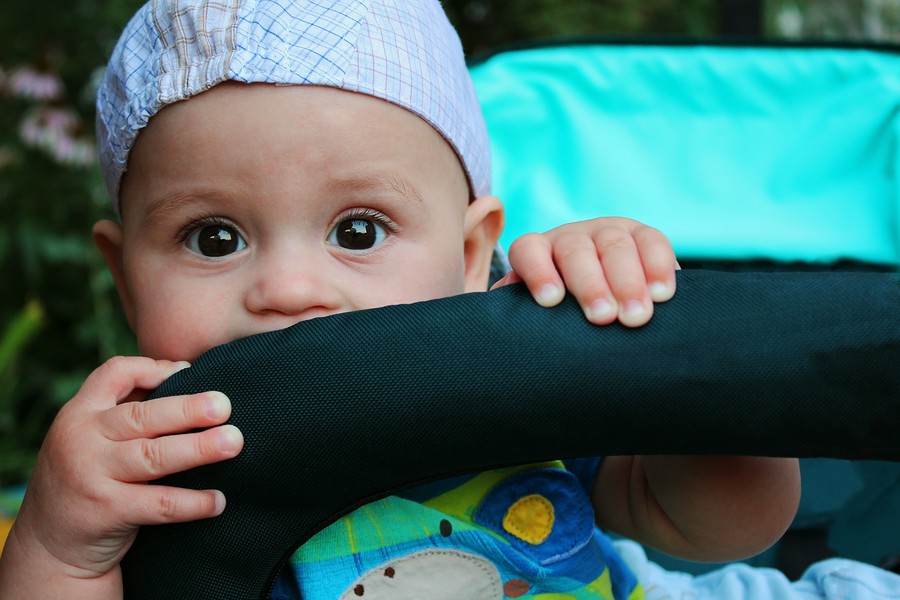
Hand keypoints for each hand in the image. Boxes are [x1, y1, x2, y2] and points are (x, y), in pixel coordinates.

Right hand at [0, 357, 241, 595]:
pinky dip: (192, 502)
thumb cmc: (89, 478)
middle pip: (142, 416)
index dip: (153, 368)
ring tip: (234, 442)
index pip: (113, 374)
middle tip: (226, 406)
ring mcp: (91, 476)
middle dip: (188, 409)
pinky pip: (158, 504)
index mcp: (79, 413)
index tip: (191, 371)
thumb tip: (187, 373)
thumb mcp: (91, 437)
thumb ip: (127, 408)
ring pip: (153, 457)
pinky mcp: (106, 512)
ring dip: (198, 449)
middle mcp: (81, 440)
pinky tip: (219, 500)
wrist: (50, 546)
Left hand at [492, 217, 678, 326]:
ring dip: (628, 282)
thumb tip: (501, 326)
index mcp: (536, 253)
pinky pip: (653, 242)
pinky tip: (663, 294)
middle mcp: (570, 238)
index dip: (538, 273)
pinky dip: (659, 267)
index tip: (551, 302)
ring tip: (636, 316)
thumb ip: (517, 318)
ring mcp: (608, 232)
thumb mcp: (535, 318)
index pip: (529, 251)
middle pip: (576, 251)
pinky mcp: (643, 235)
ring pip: (615, 246)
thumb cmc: (560, 321)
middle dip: (591, 285)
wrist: (606, 309)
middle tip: (603, 318)